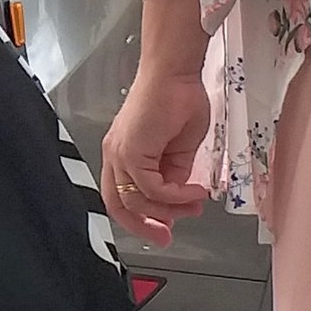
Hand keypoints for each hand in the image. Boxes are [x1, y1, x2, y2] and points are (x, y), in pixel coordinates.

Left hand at [100, 65, 212, 247]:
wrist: (176, 74)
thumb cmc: (179, 98)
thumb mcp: (180, 150)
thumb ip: (174, 175)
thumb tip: (179, 197)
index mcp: (124, 154)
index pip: (122, 197)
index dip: (141, 218)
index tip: (165, 230)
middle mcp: (115, 155)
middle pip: (119, 206)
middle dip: (145, 226)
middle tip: (168, 236)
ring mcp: (119, 154)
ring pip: (136, 201)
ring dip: (169, 210)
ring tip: (195, 205)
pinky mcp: (130, 151)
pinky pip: (150, 188)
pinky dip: (175, 196)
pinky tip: (194, 192)